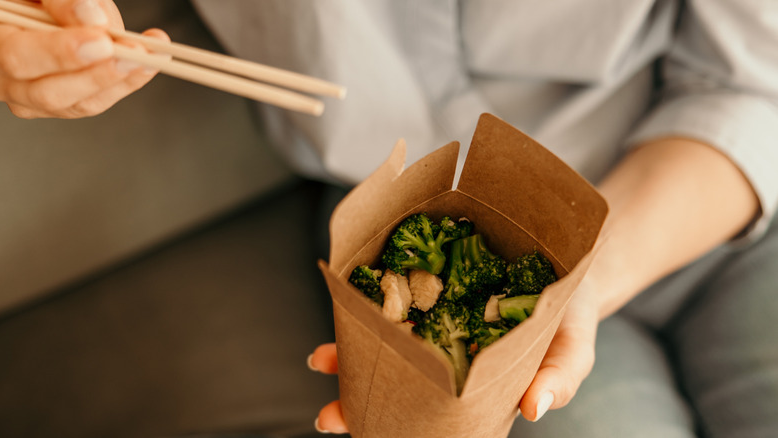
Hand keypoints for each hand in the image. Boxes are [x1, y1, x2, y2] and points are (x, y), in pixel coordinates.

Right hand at [0, 0, 167, 117]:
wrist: (37, 14)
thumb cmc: (35, 1)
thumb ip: (60, 1)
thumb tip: (94, 19)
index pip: (19, 57)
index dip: (62, 52)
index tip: (101, 41)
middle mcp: (7, 81)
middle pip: (50, 93)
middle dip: (97, 74)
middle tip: (133, 55)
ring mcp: (35, 100)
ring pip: (80, 103)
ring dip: (122, 80)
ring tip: (152, 56)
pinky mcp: (65, 105)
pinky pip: (98, 100)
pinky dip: (130, 81)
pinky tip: (152, 61)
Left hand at [307, 281, 598, 432]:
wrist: (570, 263)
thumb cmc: (569, 317)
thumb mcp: (572, 350)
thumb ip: (560, 378)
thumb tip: (535, 409)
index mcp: (471, 381)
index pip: (428, 410)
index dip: (393, 422)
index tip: (360, 431)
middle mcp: (445, 352)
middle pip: (396, 379)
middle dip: (358, 398)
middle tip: (329, 416)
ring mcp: (433, 316)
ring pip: (384, 339)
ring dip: (350, 352)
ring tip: (320, 362)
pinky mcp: (430, 279)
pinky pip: (394, 290)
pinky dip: (368, 298)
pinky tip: (346, 304)